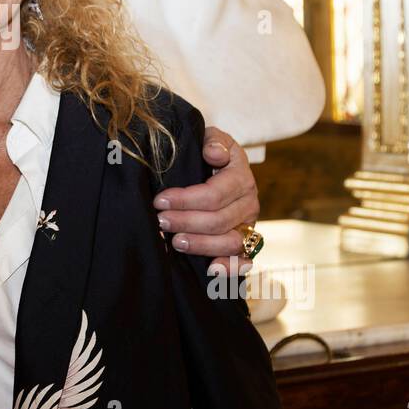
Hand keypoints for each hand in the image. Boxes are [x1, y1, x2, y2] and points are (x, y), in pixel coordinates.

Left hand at [154, 126, 259, 273]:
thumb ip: (214, 140)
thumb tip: (214, 153)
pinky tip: (211, 270)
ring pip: (229, 242)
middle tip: (160, 221)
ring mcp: (249, 225)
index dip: (185, 199)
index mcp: (241, 177)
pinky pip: (244, 261)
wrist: (218, 167)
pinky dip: (230, 268)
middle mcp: (249, 203)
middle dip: (186, 222)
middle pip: (218, 220)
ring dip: (201, 245)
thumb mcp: (211, 138)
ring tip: (175, 242)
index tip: (159, 200)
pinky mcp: (246, 244)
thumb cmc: (209, 154)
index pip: (214, 194)